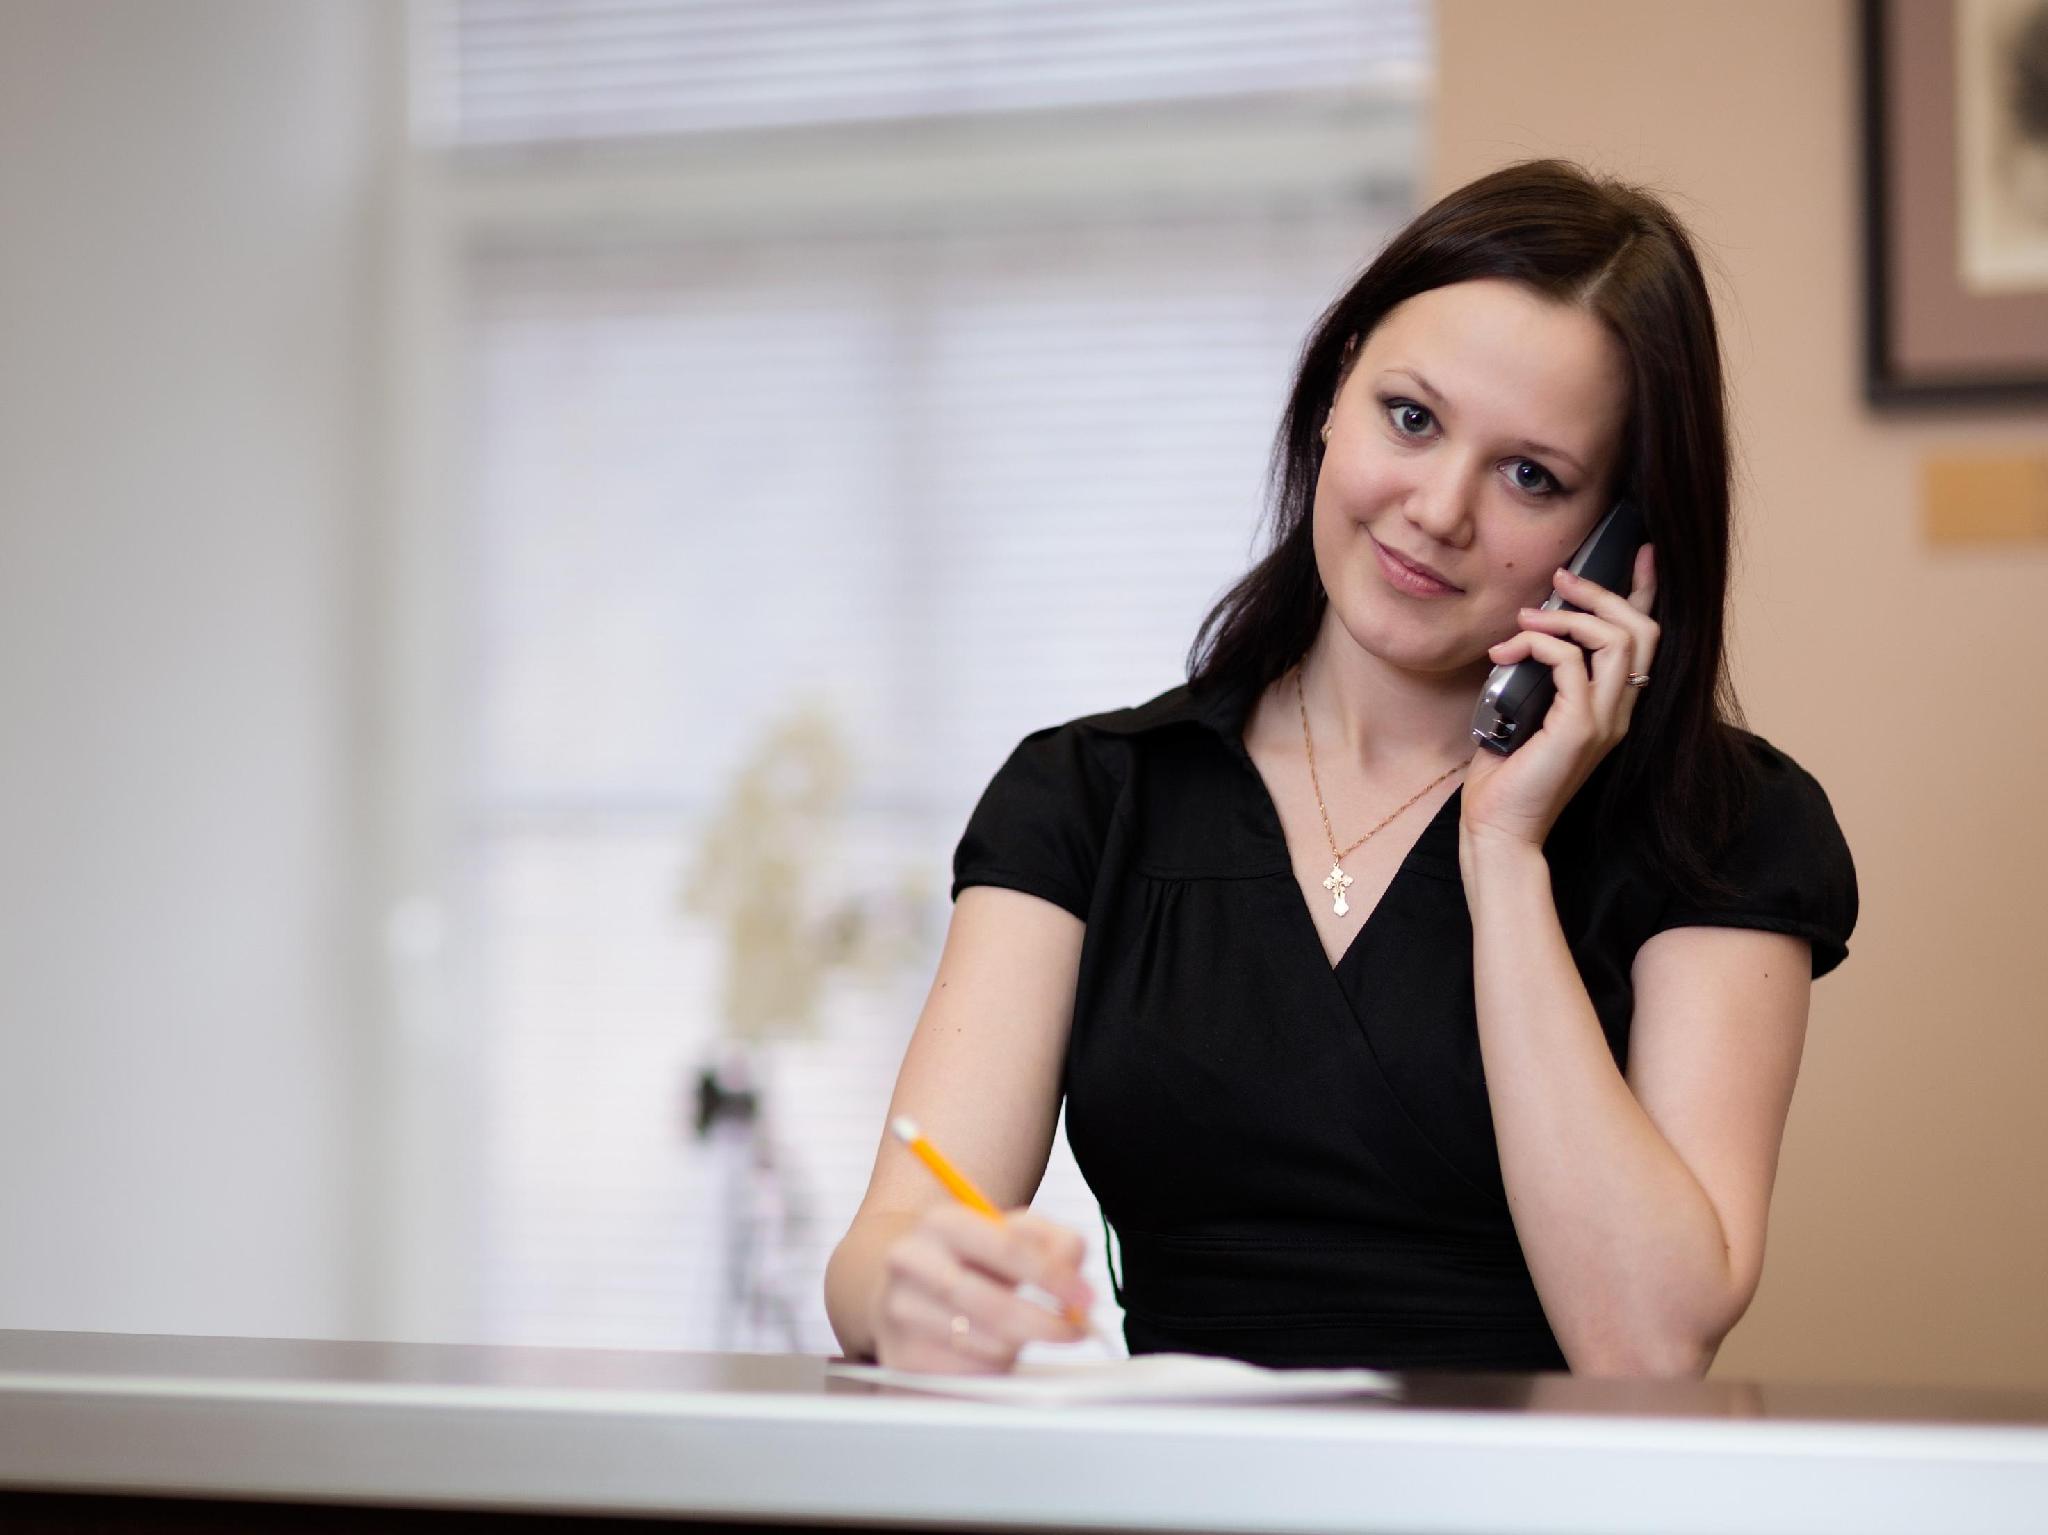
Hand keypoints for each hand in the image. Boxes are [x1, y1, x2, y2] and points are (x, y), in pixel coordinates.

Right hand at [871, 1206, 1093, 1372]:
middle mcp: (911, 1262)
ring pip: (981, 1343)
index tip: (1084, 1297)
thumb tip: (1076, 1277)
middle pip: (991, 1304)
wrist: (906, 1283)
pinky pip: (966, 1372)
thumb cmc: (970, 1258)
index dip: (1053, 1276)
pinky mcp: (900, 1355)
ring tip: (1023, 1332)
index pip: (1006, 1248)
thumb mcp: (1009, 1231)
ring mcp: (900, 1311)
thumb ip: (1053, 1242)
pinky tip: (992, 1348)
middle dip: (1044, 1323)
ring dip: (1017, 1345)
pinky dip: (992, 1366)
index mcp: (942, 1222)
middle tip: (1076, 1331)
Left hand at [1461, 543, 1659, 854]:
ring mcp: (1606, 721)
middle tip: (1561, 580)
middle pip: (1642, 630)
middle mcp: (1620, 711)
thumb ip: (1538, 674)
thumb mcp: (1524, 709)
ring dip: (1568, 619)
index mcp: (1612, 705)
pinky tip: (1508, 654)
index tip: (1638, 551)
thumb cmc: (1506, 775)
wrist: (1499, 828)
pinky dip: (1542, 647)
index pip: (1645, 640)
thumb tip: (1526, 633)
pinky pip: (1572, 666)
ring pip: (1618, 641)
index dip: (1645, 591)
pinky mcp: (1580, 730)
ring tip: (1526, 622)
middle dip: (1603, 593)